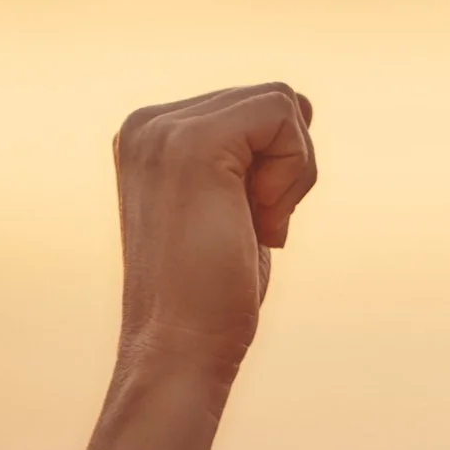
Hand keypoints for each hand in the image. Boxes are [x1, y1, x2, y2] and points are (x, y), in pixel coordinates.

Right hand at [112, 82, 317, 363]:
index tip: (241, 226)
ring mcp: (164, 128)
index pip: (254, 110)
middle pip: (272, 103)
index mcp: (151, 135)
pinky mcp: (193, 141)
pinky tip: (259, 221)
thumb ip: (252, 154)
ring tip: (250, 227)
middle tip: (247, 230)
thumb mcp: (233, 206)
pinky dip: (294, 173)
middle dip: (285, 172)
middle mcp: (149, 123)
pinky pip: (284, 114)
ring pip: (282, 105)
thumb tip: (301, 105)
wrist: (180, 346)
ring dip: (291, 176)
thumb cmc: (213, 295)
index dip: (274, 172)